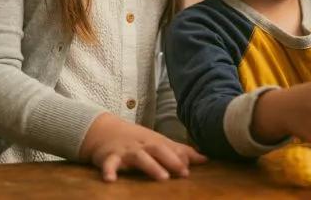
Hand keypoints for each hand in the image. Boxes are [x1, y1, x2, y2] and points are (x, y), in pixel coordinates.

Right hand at [80, 113, 206, 181]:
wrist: (105, 130)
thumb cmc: (137, 140)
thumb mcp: (158, 143)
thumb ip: (181, 152)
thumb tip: (205, 159)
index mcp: (155, 142)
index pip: (171, 148)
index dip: (181, 158)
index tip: (191, 169)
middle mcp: (142, 145)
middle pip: (158, 150)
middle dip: (171, 160)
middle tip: (183, 173)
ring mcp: (126, 151)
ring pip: (139, 157)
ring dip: (151, 166)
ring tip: (162, 177)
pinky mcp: (109, 157)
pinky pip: (109, 164)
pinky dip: (109, 171)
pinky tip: (110, 180)